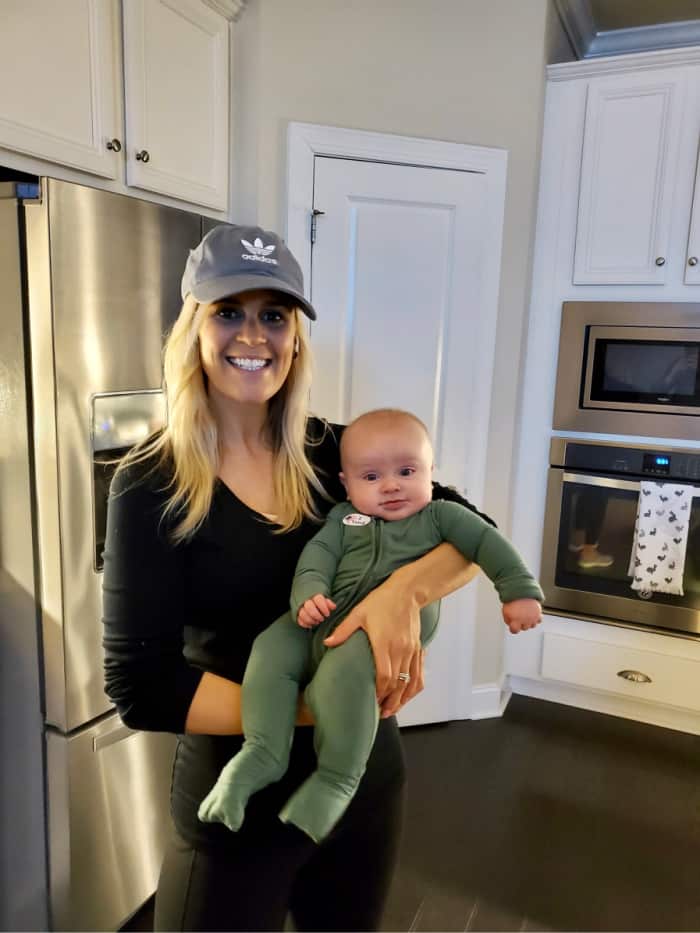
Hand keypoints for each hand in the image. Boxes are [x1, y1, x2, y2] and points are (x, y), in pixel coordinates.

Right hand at [297, 594, 336, 627]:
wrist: (310, 601)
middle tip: (322, 619)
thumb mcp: (325, 601)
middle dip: (316, 615)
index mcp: (315, 596)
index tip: (327, 614)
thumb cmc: (320, 602)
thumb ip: (329, 603)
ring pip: (303, 614)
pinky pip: (299, 620)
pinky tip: (311, 625)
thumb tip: (333, 607)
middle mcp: (306, 601)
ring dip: (310, 620)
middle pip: (309, 607)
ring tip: (317, 622)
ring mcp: (301, 608)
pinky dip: (305, 624)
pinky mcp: (298, 615)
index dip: (323, 607)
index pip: (318, 599)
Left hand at [323, 577, 423, 717]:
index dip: (379, 692)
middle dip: (389, 701)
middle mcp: (400, 649)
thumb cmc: (382, 601)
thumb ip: (343, 630)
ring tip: (392, 710)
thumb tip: (328, 644)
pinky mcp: (417, 648)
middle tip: (380, 712)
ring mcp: (411, 650)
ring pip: (410, 682)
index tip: (372, 701)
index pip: (384, 676)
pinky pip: (419, 674)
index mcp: (384, 643)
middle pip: (397, 684)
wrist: (407, 591)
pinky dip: (414, 688)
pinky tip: (407, 695)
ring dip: (402, 699)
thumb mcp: (358, 613)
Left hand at [502, 598, 541, 633]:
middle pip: (524, 628)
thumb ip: (508, 620)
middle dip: (521, 623)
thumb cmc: (512, 600)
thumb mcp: (505, 612)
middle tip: (519, 616)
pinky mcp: (538, 613)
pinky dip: (536, 618)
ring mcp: (533, 617)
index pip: (514, 631)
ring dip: (529, 622)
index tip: (513, 625)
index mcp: (516, 621)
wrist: (521, 590)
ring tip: (525, 615)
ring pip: (532, 625)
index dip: (513, 628)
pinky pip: (539, 620)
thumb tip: (511, 624)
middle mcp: (525, 621)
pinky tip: (532, 614)